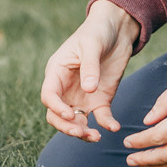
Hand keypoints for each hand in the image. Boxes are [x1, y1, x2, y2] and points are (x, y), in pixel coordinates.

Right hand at [41, 0, 141, 140]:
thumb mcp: (92, 44)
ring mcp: (83, 96)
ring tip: (96, 137)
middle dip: (67, 126)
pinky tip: (114, 127)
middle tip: (81, 132)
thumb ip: (89, 66)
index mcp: (57, 73)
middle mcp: (66, 88)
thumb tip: (89, 89)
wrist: (116, 30)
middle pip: (57, 115)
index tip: (70, 114)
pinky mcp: (100, 99)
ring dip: (83, 131)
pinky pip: (100, 117)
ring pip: (77, 121)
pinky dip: (106, 124)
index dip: (56, 108)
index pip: (49, 96)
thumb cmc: (98, 31)